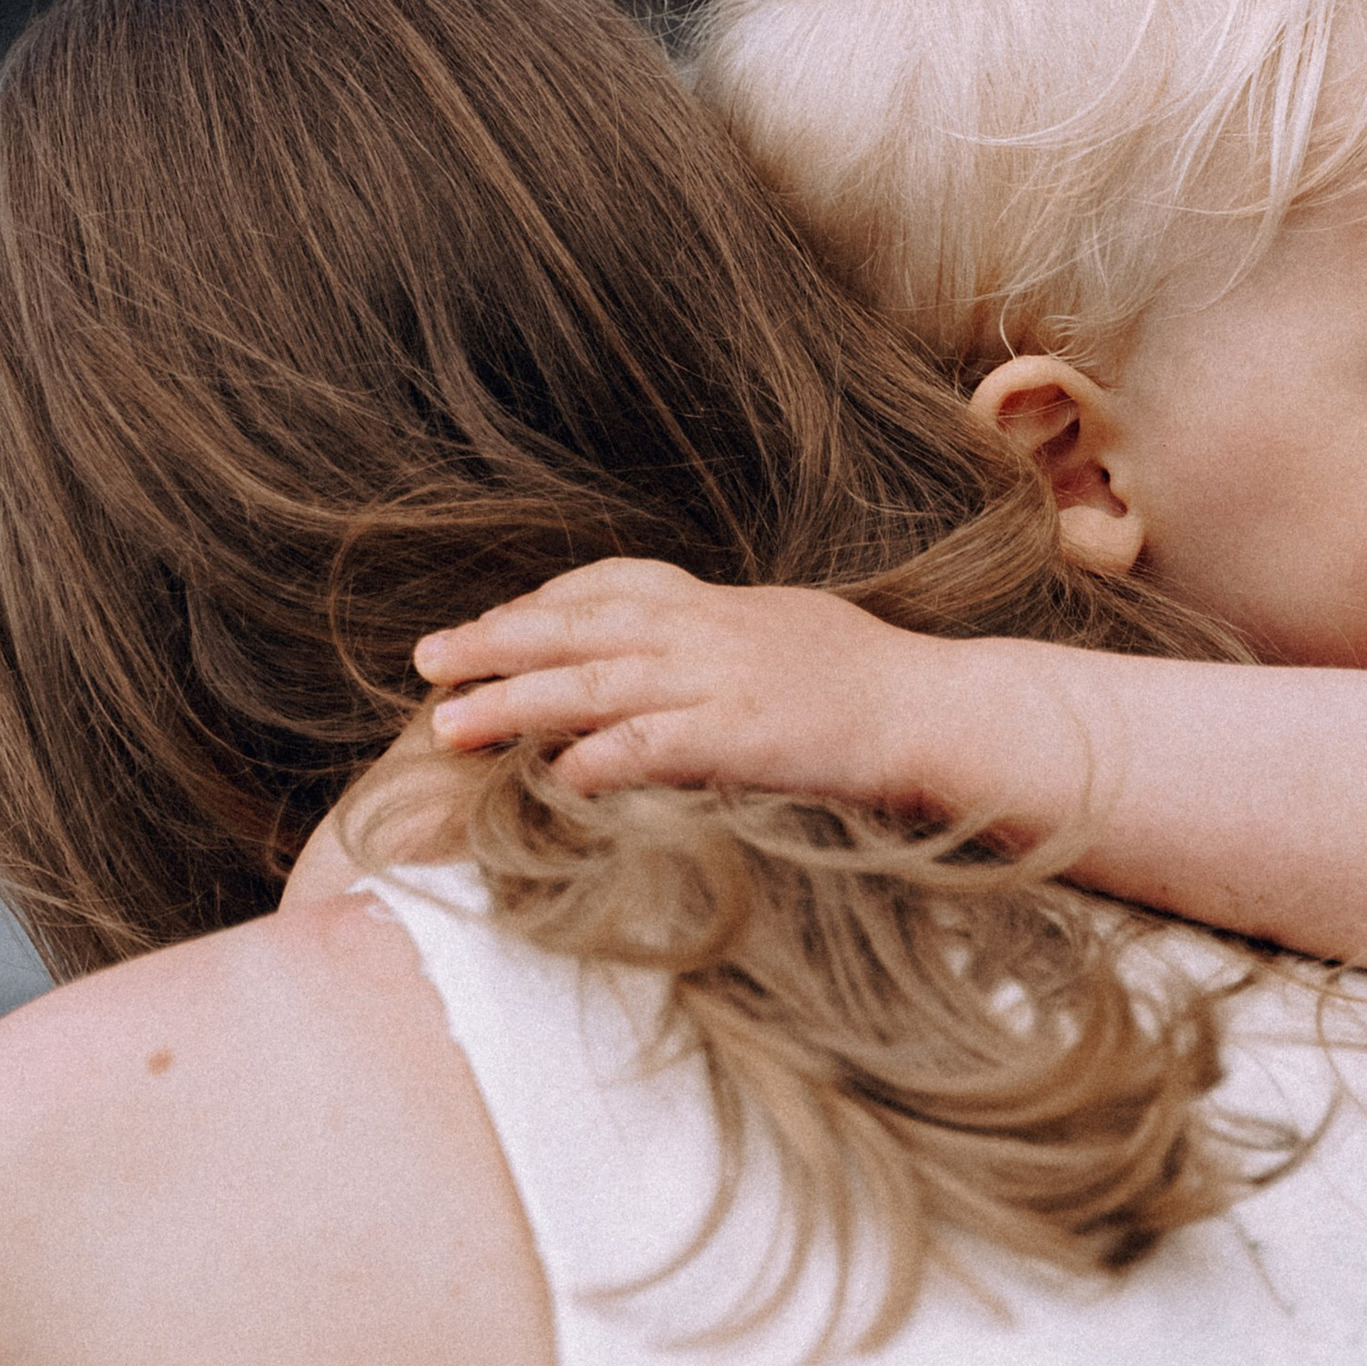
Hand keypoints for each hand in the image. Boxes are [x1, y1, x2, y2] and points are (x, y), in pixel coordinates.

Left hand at [413, 561, 954, 806]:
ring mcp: (725, 681)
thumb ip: (723, 643)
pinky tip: (555, 777)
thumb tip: (675, 661)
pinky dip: (603, 758)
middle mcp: (709, 631)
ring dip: (517, 702)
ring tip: (450, 725)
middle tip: (424, 661)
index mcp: (717, 606)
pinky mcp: (748, 737)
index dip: (537, 608)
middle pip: (579, 628)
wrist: (942, 712)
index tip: (482, 626)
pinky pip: (659, 745)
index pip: (608, 588)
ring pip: (597, 683)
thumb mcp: (788, 637)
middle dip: (495, 644)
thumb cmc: (874, 686)